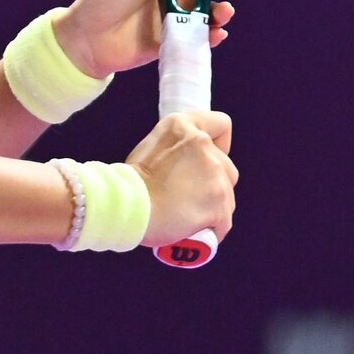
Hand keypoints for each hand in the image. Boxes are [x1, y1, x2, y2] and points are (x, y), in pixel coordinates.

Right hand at [128, 110, 237, 247]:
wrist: (126, 206)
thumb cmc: (131, 182)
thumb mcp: (150, 146)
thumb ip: (177, 147)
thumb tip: (188, 165)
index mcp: (184, 127)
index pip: (221, 124)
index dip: (219, 144)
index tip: (205, 159)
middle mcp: (204, 146)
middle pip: (227, 168)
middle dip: (213, 183)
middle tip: (187, 195)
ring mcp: (215, 176)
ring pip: (227, 197)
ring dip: (212, 208)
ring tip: (186, 216)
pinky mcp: (219, 205)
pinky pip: (223, 221)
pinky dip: (211, 228)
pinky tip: (193, 229)